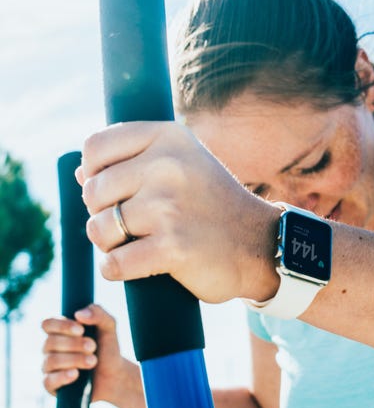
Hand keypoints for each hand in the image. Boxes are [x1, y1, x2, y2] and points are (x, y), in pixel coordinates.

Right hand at [41, 304, 125, 402]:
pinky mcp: (51, 386)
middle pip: (50, 342)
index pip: (48, 324)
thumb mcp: (108, 327)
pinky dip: (63, 376)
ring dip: (75, 359)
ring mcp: (49, 368)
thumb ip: (98, 313)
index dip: (62, 326)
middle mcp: (50, 349)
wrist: (114, 375)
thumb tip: (79, 314)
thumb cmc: (107, 348)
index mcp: (60, 331)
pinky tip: (76, 374)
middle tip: (93, 346)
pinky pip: (48, 381)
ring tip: (93, 361)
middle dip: (75, 344)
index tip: (82, 330)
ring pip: (51, 361)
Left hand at [78, 121, 279, 302]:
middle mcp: (168, 165)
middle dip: (104, 214)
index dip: (95, 174)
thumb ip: (136, 161)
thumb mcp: (186, 164)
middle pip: (92, 192)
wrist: (260, 244)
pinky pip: (113, 264)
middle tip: (135, 224)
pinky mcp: (172, 247)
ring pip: (98, 230)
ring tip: (140, 243)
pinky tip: (141, 265)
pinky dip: (118, 270)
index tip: (120, 191)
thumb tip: (80, 174)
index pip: (95, 148)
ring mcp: (169, 207)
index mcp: (169, 137)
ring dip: (111, 245)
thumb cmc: (214, 206)